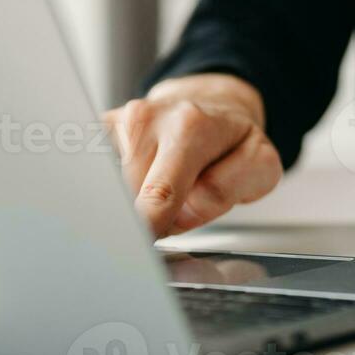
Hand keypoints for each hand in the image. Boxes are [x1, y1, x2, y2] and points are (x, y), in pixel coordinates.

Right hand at [104, 73, 281, 237]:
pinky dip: (114, 189)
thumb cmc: (234, 140)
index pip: (159, 194)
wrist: (211, 103)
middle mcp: (149, 119)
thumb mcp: (258, 166)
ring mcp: (120, 121)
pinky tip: (139, 177)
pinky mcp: (101, 127)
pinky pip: (96, 175)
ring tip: (163, 184)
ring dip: (136, 202)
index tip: (141, 250)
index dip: (148, 228)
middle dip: (151, 216)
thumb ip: (228, 190)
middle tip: (177, 205)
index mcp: (192, 128)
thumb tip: (181, 212)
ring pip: (112, 192)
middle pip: (132, 199)